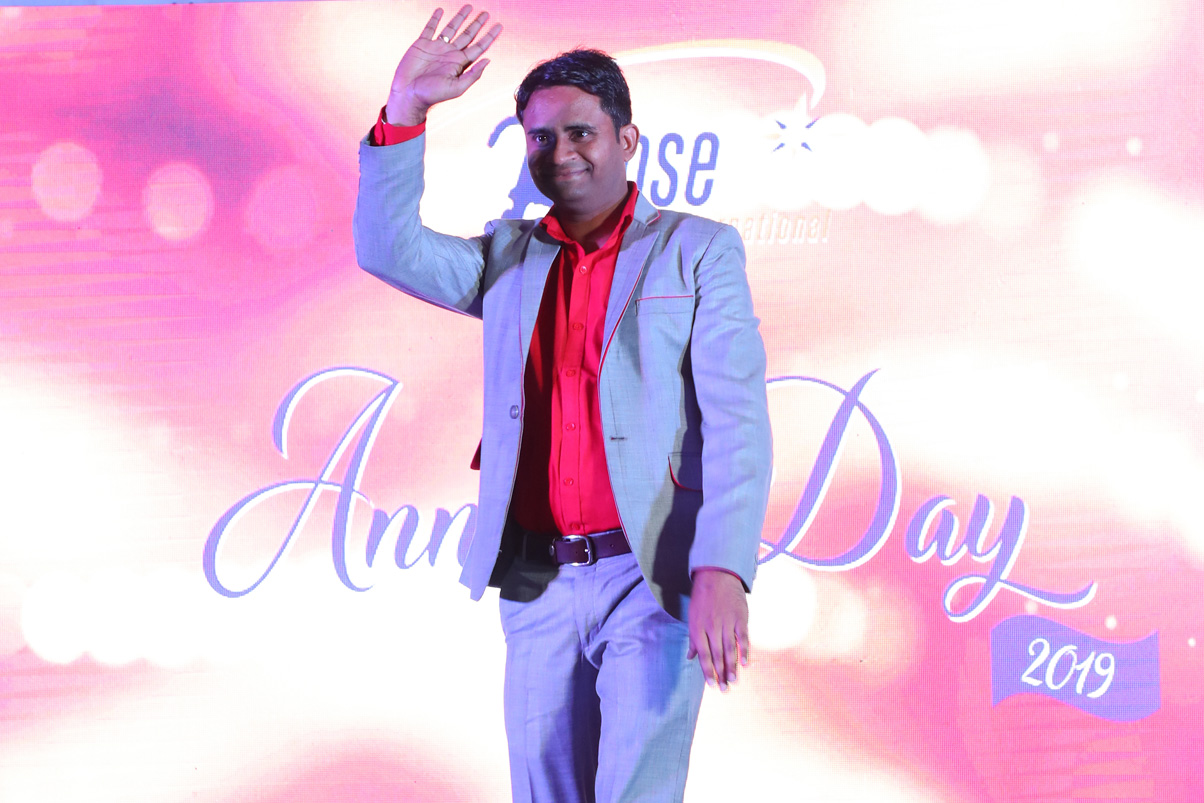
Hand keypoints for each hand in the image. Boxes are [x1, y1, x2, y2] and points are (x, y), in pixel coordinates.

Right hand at [385, 5, 502, 125]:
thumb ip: (473, 74)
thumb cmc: (432, 95)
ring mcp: (436, 47)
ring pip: (451, 29)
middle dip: (477, 24)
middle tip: (486, 13)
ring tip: (469, 7)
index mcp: (460, 63)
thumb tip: (488, 60)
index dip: (489, 36)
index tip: (498, 26)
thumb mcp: (457, 87)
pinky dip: (435, 19)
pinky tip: (441, 11)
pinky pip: (430, 28)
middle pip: (467, 35)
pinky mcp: (422, 44)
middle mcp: (450, 53)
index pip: (478, 47)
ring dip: (460, 17)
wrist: (409, 94)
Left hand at [687, 569, 749, 690]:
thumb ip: (693, 639)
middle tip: (725, 689)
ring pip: (730, 649)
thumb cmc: (702, 598)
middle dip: (721, 674)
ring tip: (734, 681)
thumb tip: (690, 658)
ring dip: (732, 667)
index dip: (707, 671)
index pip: (703, 655)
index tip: (712, 685)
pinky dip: (745, 651)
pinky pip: (743, 638)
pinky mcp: (740, 618)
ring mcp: (727, 623)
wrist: (717, 576)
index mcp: (698, 628)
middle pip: (717, 655)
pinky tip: (745, 664)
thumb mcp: (692, 617)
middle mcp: (712, 627)